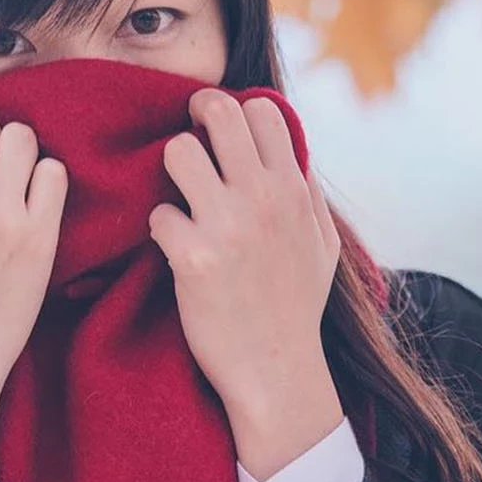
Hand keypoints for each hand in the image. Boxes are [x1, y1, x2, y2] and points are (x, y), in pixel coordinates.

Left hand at [147, 87, 346, 480]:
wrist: (276, 371)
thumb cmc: (296, 307)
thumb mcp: (322, 244)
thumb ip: (307, 192)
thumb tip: (292, 151)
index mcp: (294, 189)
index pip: (261, 109)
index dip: (233, 111)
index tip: (217, 129)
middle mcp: (263, 198)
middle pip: (218, 112)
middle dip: (195, 118)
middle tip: (188, 144)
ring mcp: (228, 226)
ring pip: (178, 151)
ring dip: (172, 173)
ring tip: (181, 201)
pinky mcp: (192, 258)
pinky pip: (158, 214)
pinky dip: (161, 229)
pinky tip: (174, 249)